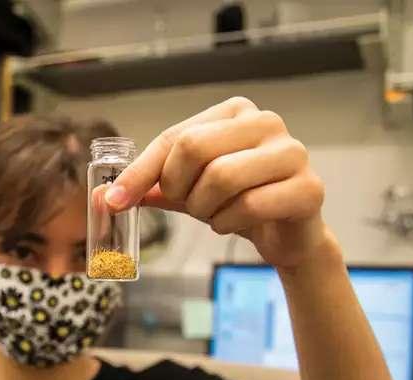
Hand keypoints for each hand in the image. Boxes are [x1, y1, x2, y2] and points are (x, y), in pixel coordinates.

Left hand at [106, 97, 330, 268]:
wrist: (286, 235)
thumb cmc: (237, 202)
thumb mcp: (188, 190)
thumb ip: (152, 187)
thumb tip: (104, 196)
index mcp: (233, 112)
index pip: (174, 138)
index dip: (140, 172)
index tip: (114, 201)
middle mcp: (265, 122)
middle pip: (194, 149)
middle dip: (179, 188)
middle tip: (188, 205)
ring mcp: (292, 152)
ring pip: (221, 178)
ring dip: (205, 209)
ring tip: (216, 214)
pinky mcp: (308, 187)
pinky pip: (249, 207)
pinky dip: (228, 224)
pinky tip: (235, 224)